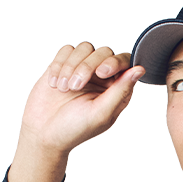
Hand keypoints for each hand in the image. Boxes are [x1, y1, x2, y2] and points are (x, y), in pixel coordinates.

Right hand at [8, 44, 144, 181]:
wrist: (43, 133)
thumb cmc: (73, 129)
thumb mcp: (101, 113)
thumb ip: (121, 90)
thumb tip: (140, 70)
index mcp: (115, 90)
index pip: (124, 63)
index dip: (114, 62)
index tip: (102, 72)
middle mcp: (100, 78)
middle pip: (104, 51)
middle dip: (88, 66)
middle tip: (77, 86)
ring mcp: (82, 70)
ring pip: (84, 48)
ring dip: (71, 67)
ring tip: (64, 89)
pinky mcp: (63, 65)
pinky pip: (66, 50)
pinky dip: (59, 66)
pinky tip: (56, 84)